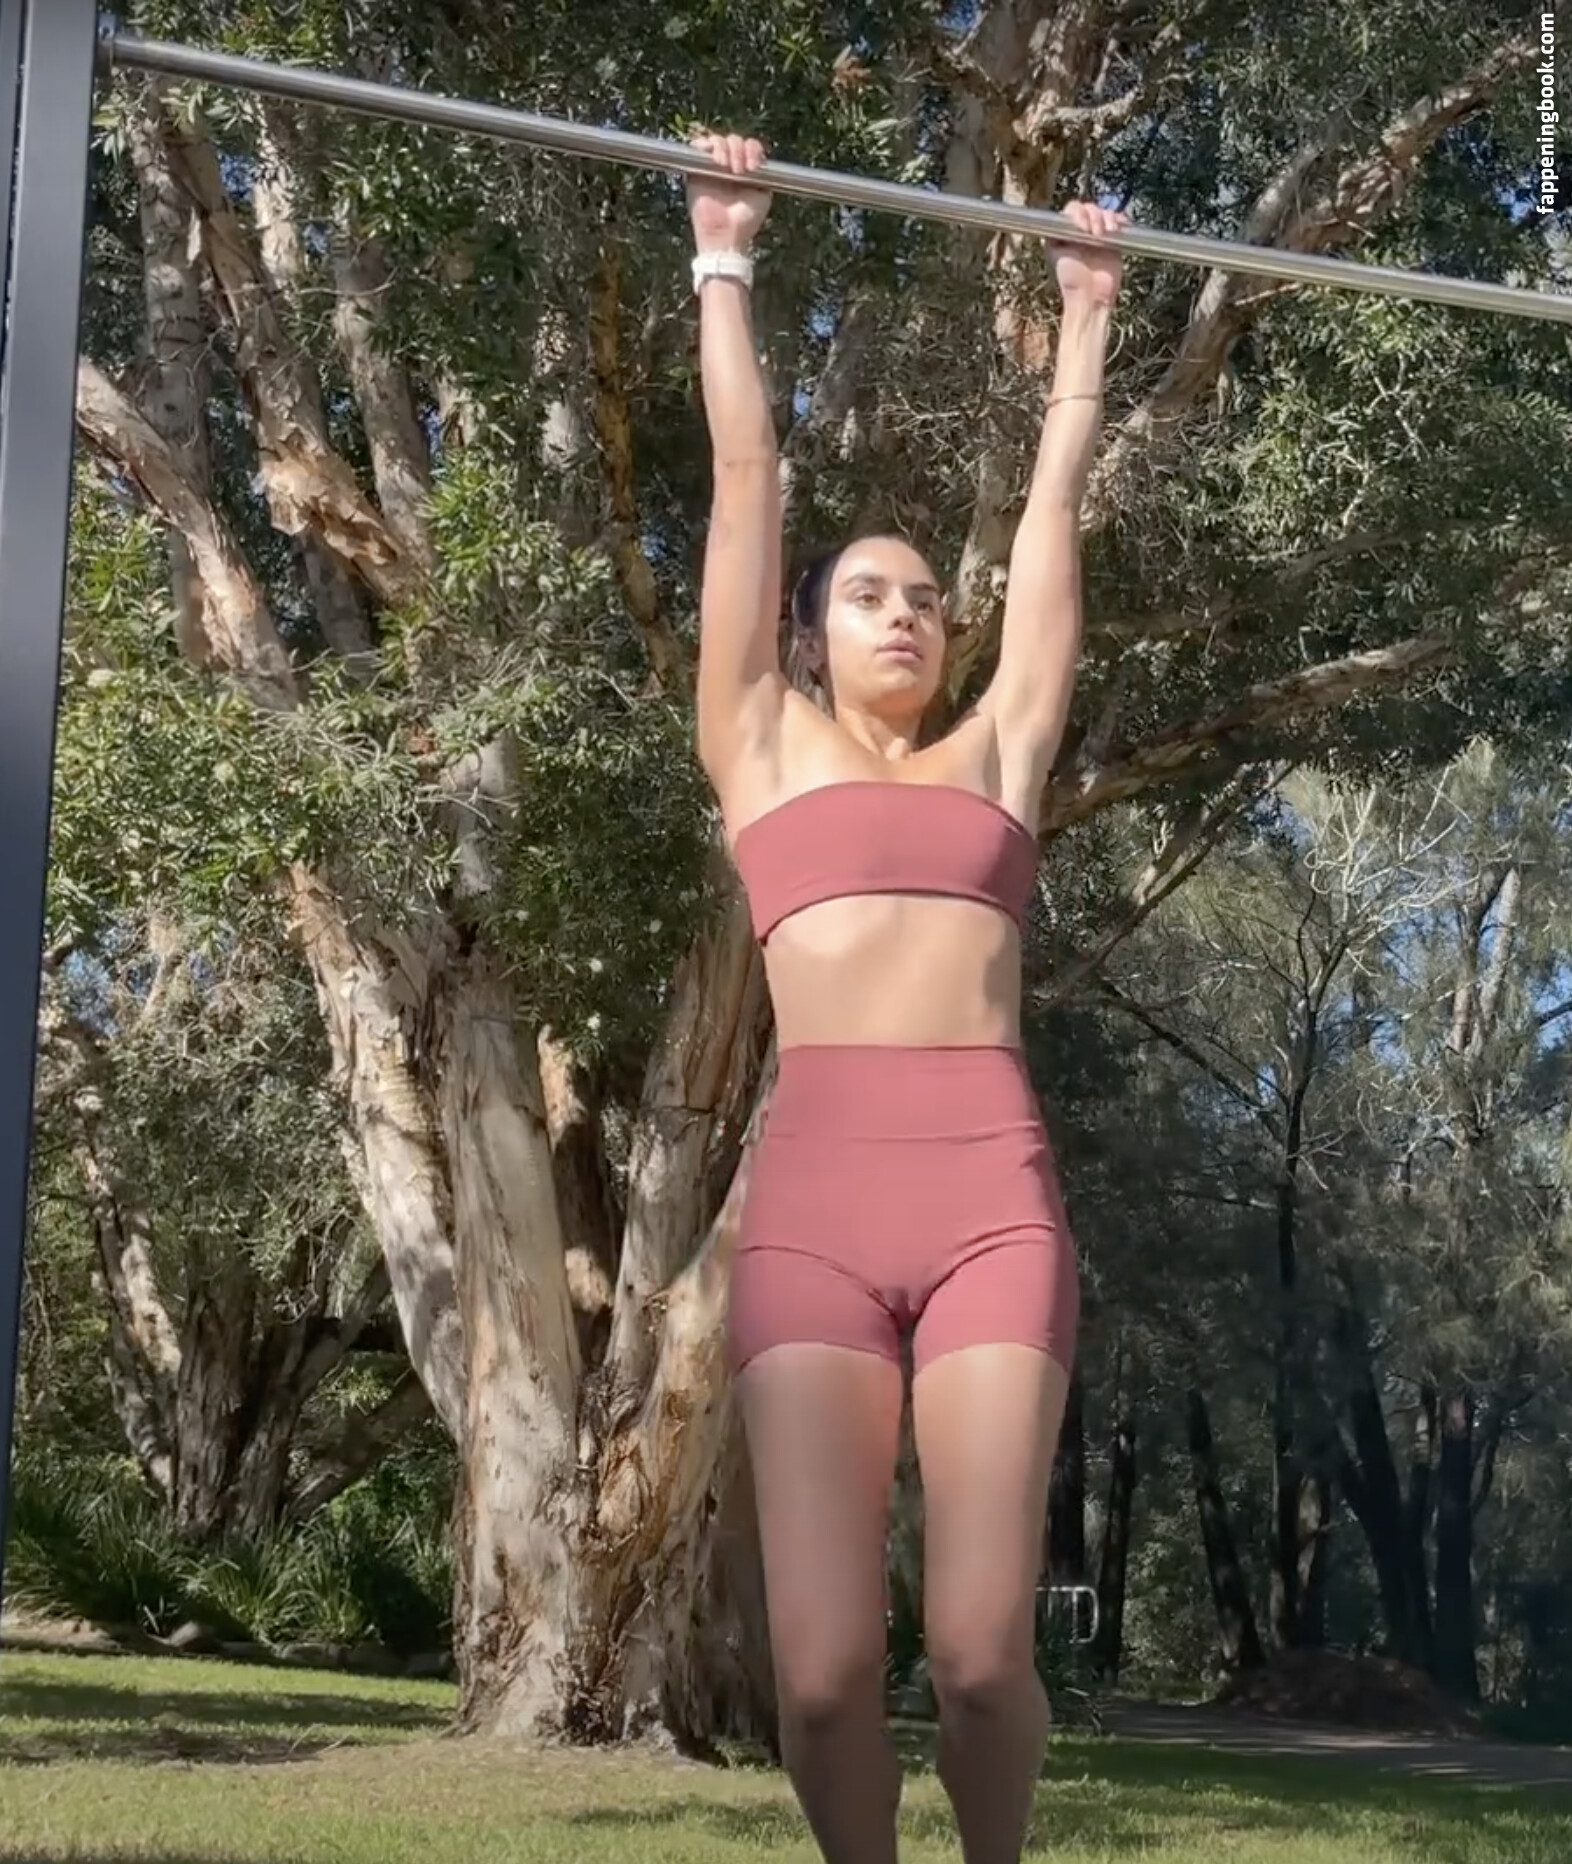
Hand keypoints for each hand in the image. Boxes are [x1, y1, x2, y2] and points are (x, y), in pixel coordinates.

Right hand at [687, 131, 771, 254]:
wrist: (725, 236)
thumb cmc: (745, 222)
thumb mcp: (763, 195)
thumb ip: (764, 175)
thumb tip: (758, 158)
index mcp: (745, 170)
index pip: (749, 145)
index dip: (752, 149)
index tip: (754, 167)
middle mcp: (728, 166)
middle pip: (734, 140)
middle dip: (739, 149)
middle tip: (740, 171)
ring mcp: (711, 167)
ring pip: (718, 140)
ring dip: (725, 148)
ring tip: (726, 166)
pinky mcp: (696, 171)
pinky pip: (698, 146)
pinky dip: (706, 145)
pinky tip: (716, 160)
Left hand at [1051, 200, 1127, 305]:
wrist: (1091, 296)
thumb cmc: (1071, 280)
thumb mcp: (1055, 253)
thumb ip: (1056, 233)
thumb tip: (1062, 218)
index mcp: (1067, 232)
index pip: (1073, 209)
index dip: (1079, 213)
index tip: (1082, 227)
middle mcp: (1083, 230)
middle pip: (1089, 208)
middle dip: (1093, 216)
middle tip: (1095, 234)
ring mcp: (1099, 234)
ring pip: (1105, 212)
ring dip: (1106, 218)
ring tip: (1105, 235)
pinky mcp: (1114, 240)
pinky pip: (1119, 220)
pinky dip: (1119, 221)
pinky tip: (1116, 230)